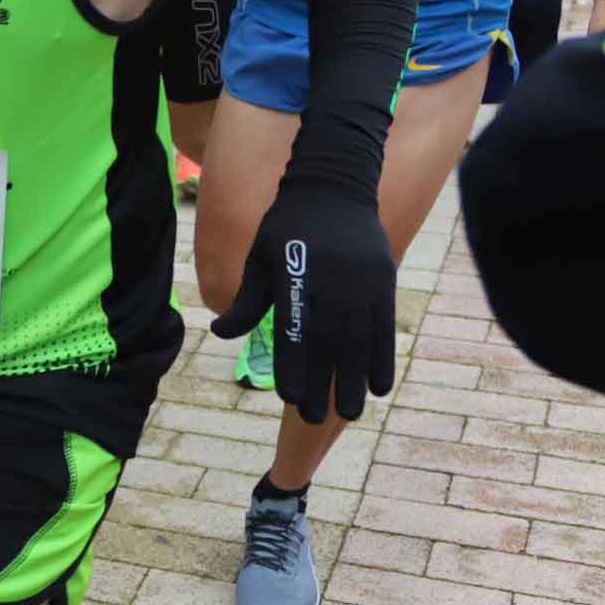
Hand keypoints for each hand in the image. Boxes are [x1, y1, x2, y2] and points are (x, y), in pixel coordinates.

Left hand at [208, 178, 394, 425]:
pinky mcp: (384, 281)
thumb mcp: (261, 256)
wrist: (335, 186)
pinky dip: (383, 358)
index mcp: (296, 273)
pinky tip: (380, 387)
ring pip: (360, 340)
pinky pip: (384, 327)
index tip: (289, 397)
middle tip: (312, 419)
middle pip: (328, 341)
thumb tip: (220, 334)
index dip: (293, 364)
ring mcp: (362, 281)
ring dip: (355, 380)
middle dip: (321, 383)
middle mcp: (332, 279)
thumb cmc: (287, 226)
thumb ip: (248, 299)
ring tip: (351, 414)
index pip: (295, 327)